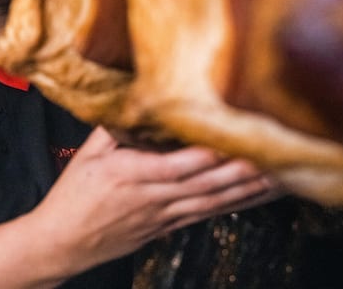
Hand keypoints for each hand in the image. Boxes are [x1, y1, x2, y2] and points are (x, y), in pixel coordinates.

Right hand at [28, 126, 279, 275]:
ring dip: (248, 191)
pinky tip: (256, 196)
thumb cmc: (72, 197)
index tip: (234, 140)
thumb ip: (115, 127)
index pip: (175, 165)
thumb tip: (140, 100)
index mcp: (129, 174)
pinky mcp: (167, 227)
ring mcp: (163, 215)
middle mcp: (151, 197)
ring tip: (281, 177)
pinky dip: (235, 205)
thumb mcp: (86, 154)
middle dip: (243, 172)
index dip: (207, 156)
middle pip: (204, 185)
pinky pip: (208, 214)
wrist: (61, 243)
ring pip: (213, 202)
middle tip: (276, 158)